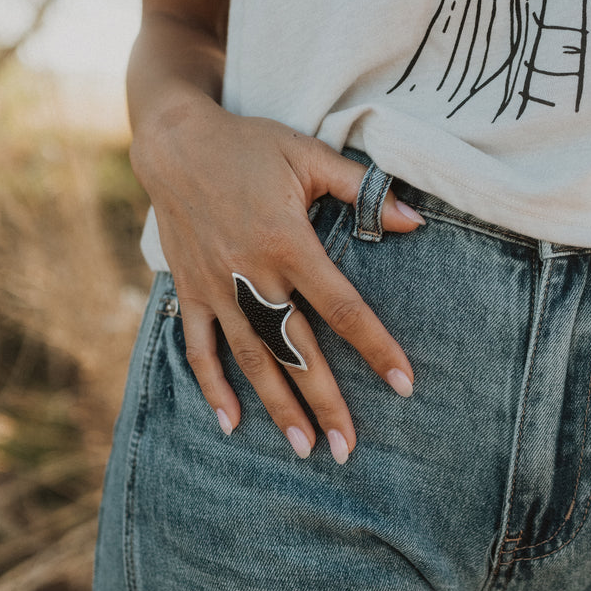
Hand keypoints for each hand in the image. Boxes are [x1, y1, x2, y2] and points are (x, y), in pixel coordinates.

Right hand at [133, 97, 421, 464]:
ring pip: (252, 359)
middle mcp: (251, 273)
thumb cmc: (250, 146)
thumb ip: (362, 188)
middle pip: (296, 349)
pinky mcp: (189, 291)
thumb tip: (416, 220)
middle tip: (348, 448)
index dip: (376, 347)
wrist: (174, 142)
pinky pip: (198, 347)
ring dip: (277, 406)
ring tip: (304, 448)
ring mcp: (216, 287)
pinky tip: (231, 424)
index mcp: (288, 242)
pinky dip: (212, 386)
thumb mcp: (308, 155)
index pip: (342, 307)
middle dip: (325, 402)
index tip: (403, 384)